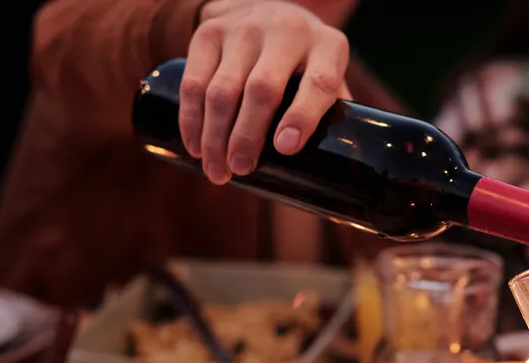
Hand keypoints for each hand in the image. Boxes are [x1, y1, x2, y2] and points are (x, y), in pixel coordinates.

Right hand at [180, 0, 351, 184]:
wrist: (260, 7)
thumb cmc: (303, 60)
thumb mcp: (326, 73)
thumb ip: (333, 116)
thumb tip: (337, 179)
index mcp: (327, 47)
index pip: (319, 82)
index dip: (302, 117)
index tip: (286, 149)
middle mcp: (287, 31)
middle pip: (262, 89)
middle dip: (247, 137)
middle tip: (240, 171)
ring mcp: (244, 29)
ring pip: (223, 89)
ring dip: (215, 136)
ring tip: (217, 171)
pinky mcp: (209, 32)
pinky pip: (194, 81)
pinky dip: (191, 119)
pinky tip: (195, 145)